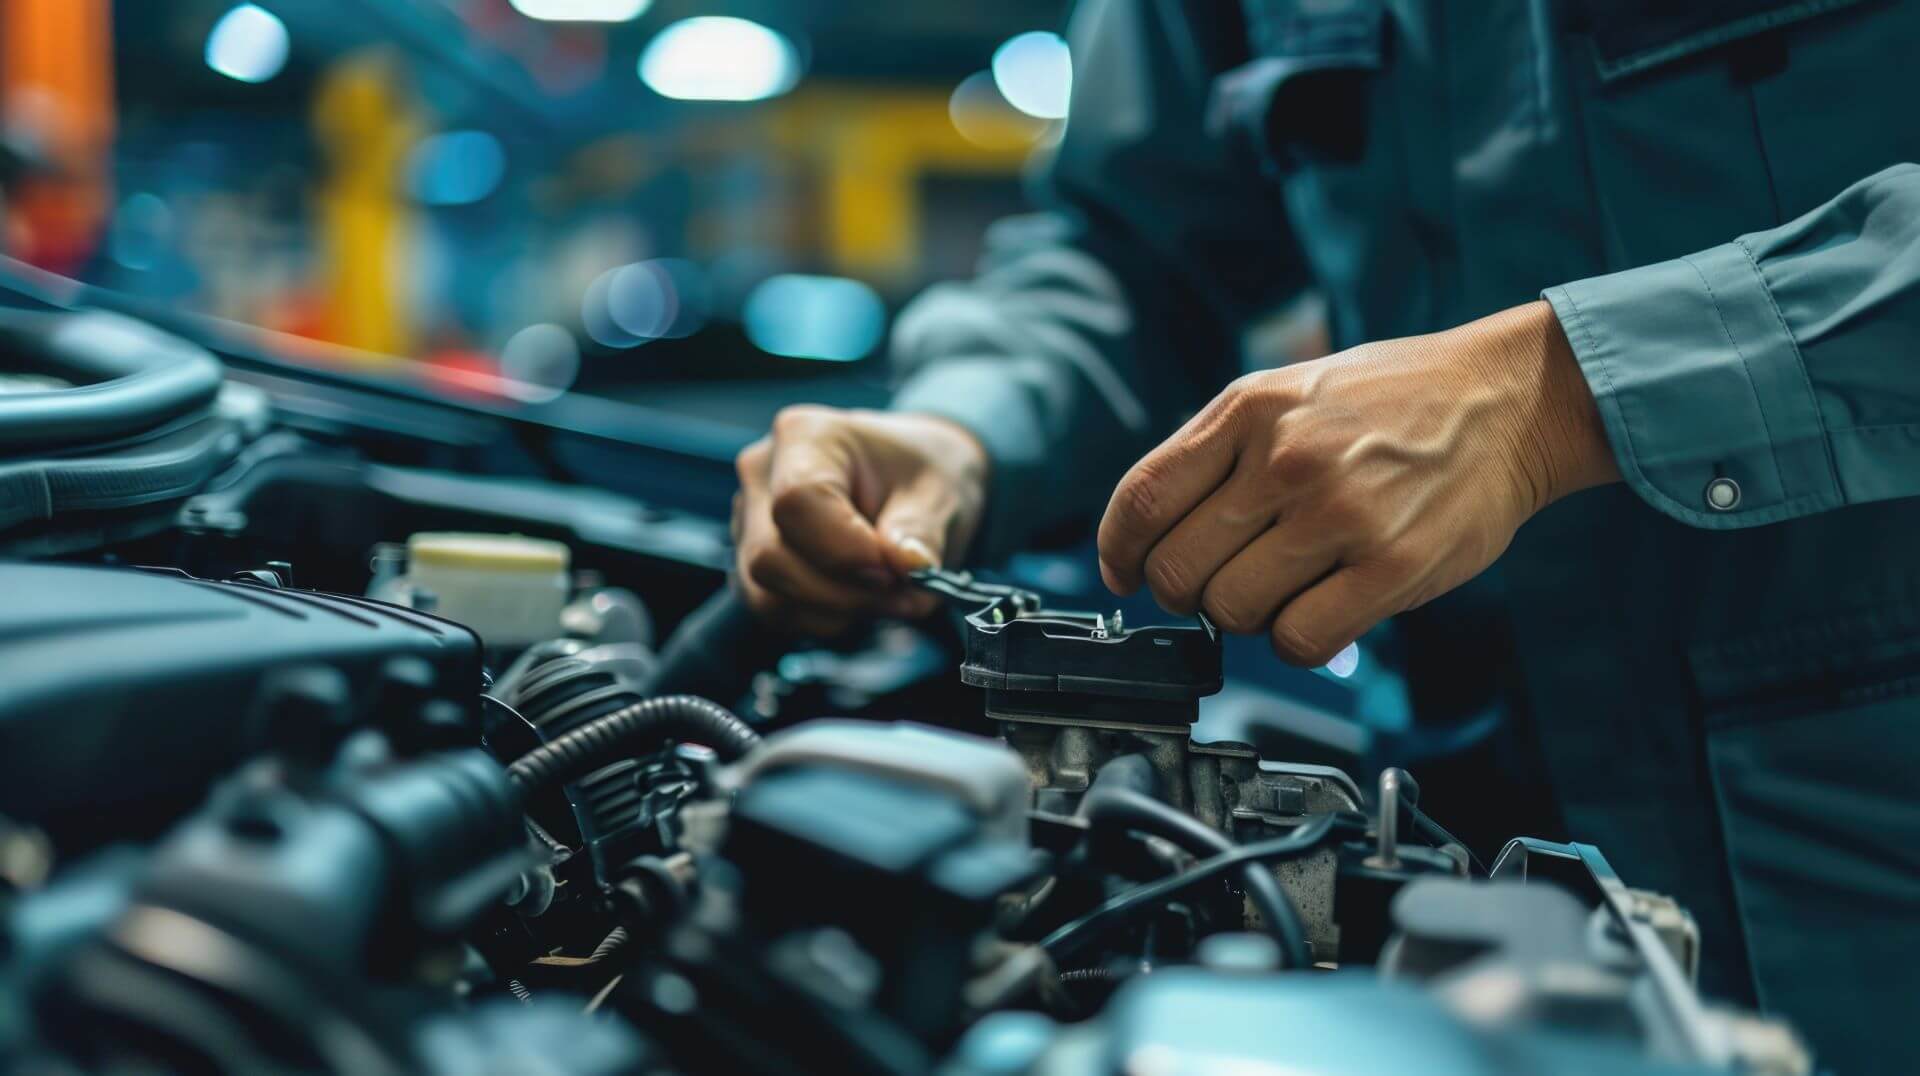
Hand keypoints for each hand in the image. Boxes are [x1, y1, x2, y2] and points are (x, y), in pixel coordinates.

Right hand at [733, 405, 988, 636]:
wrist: (910, 475)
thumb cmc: (919, 471)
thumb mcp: (940, 491)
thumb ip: (922, 532)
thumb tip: (910, 569)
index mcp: (806, 437)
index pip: (796, 501)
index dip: (844, 551)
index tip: (894, 571)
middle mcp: (762, 474)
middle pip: (772, 558)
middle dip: (845, 593)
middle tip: (905, 591)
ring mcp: (748, 520)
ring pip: (768, 594)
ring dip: (837, 611)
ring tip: (889, 594)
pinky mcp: (751, 561)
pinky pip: (773, 609)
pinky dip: (824, 618)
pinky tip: (861, 598)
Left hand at [1096, 301, 1616, 664]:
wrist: (1507, 400)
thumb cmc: (1392, 401)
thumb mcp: (1289, 391)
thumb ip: (1218, 452)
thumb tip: (1145, 537)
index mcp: (1250, 409)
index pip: (1143, 499)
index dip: (1120, 551)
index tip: (1125, 573)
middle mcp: (1287, 458)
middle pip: (1179, 569)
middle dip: (1186, 593)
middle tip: (1220, 584)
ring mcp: (1340, 514)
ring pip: (1233, 611)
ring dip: (1246, 617)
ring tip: (1285, 588)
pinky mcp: (1391, 567)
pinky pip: (1300, 640)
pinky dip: (1297, 641)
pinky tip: (1320, 612)